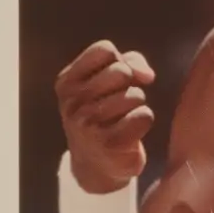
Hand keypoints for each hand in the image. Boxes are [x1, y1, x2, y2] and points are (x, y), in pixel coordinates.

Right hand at [56, 41, 156, 193]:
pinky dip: (143, 121)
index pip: (104, 49)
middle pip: (121, 71)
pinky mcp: (107, 142)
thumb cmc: (104, 111)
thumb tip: (147, 76)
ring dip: (136, 104)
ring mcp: (86, 124)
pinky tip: (128, 132)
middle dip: (129, 83)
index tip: (118, 77)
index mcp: (66, 82)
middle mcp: (71, 103)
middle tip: (118, 101)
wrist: (95, 163)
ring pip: (135, 95)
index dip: (120, 59)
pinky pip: (144, 115)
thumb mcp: (106, 80)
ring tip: (120, 119)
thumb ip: (130, 61)